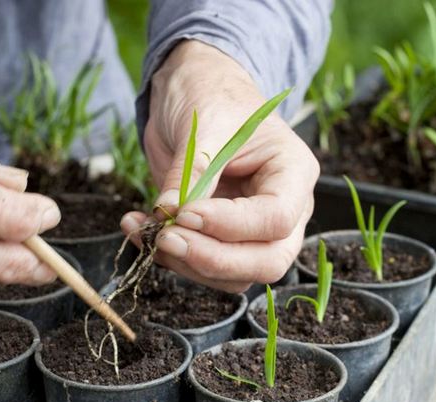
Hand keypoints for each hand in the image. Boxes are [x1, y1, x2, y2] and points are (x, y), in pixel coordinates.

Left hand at [121, 41, 318, 292]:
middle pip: (267, 261)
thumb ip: (190, 173)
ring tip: (144, 231)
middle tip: (166, 239)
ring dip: (186, 263)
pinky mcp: (223, 239)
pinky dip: (172, 259)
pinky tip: (141, 231)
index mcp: (294, 172)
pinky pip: (206, 268)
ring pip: (236, 276)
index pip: (275, 218)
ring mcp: (255, 230)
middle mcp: (285, 208)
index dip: (229, 225)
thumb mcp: (203, 125)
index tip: (184, 213)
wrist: (195, 93)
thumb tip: (168, 214)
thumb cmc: (211, 96)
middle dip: (213, 259)